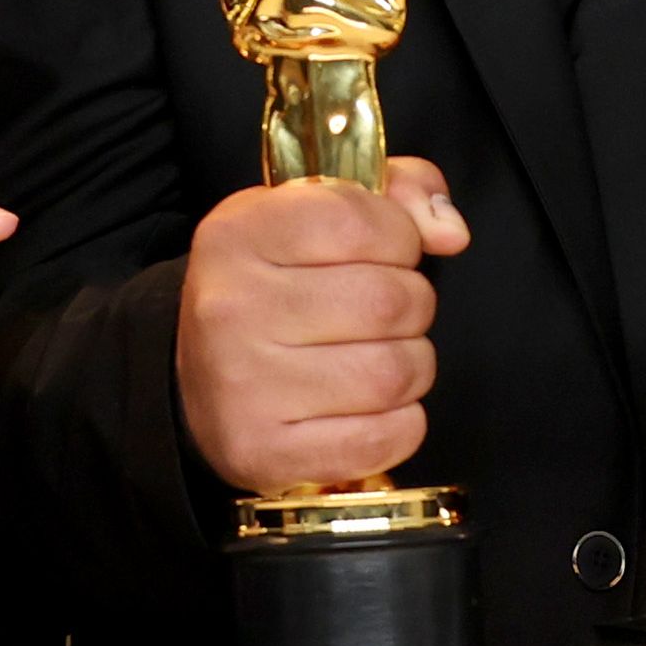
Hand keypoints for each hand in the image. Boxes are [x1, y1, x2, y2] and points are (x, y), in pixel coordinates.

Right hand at [177, 155, 466, 492]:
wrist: (195, 386)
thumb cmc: (272, 293)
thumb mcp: (310, 217)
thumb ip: (395, 193)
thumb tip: (450, 232)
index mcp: (238, 234)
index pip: (358, 220)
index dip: (398, 236)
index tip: (387, 251)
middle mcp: (232, 307)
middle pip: (391, 300)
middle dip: (411, 305)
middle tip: (384, 313)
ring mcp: (244, 386)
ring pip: (395, 372)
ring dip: (409, 366)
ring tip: (376, 358)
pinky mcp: (265, 452)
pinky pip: (384, 438)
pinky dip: (398, 424)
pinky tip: (367, 409)